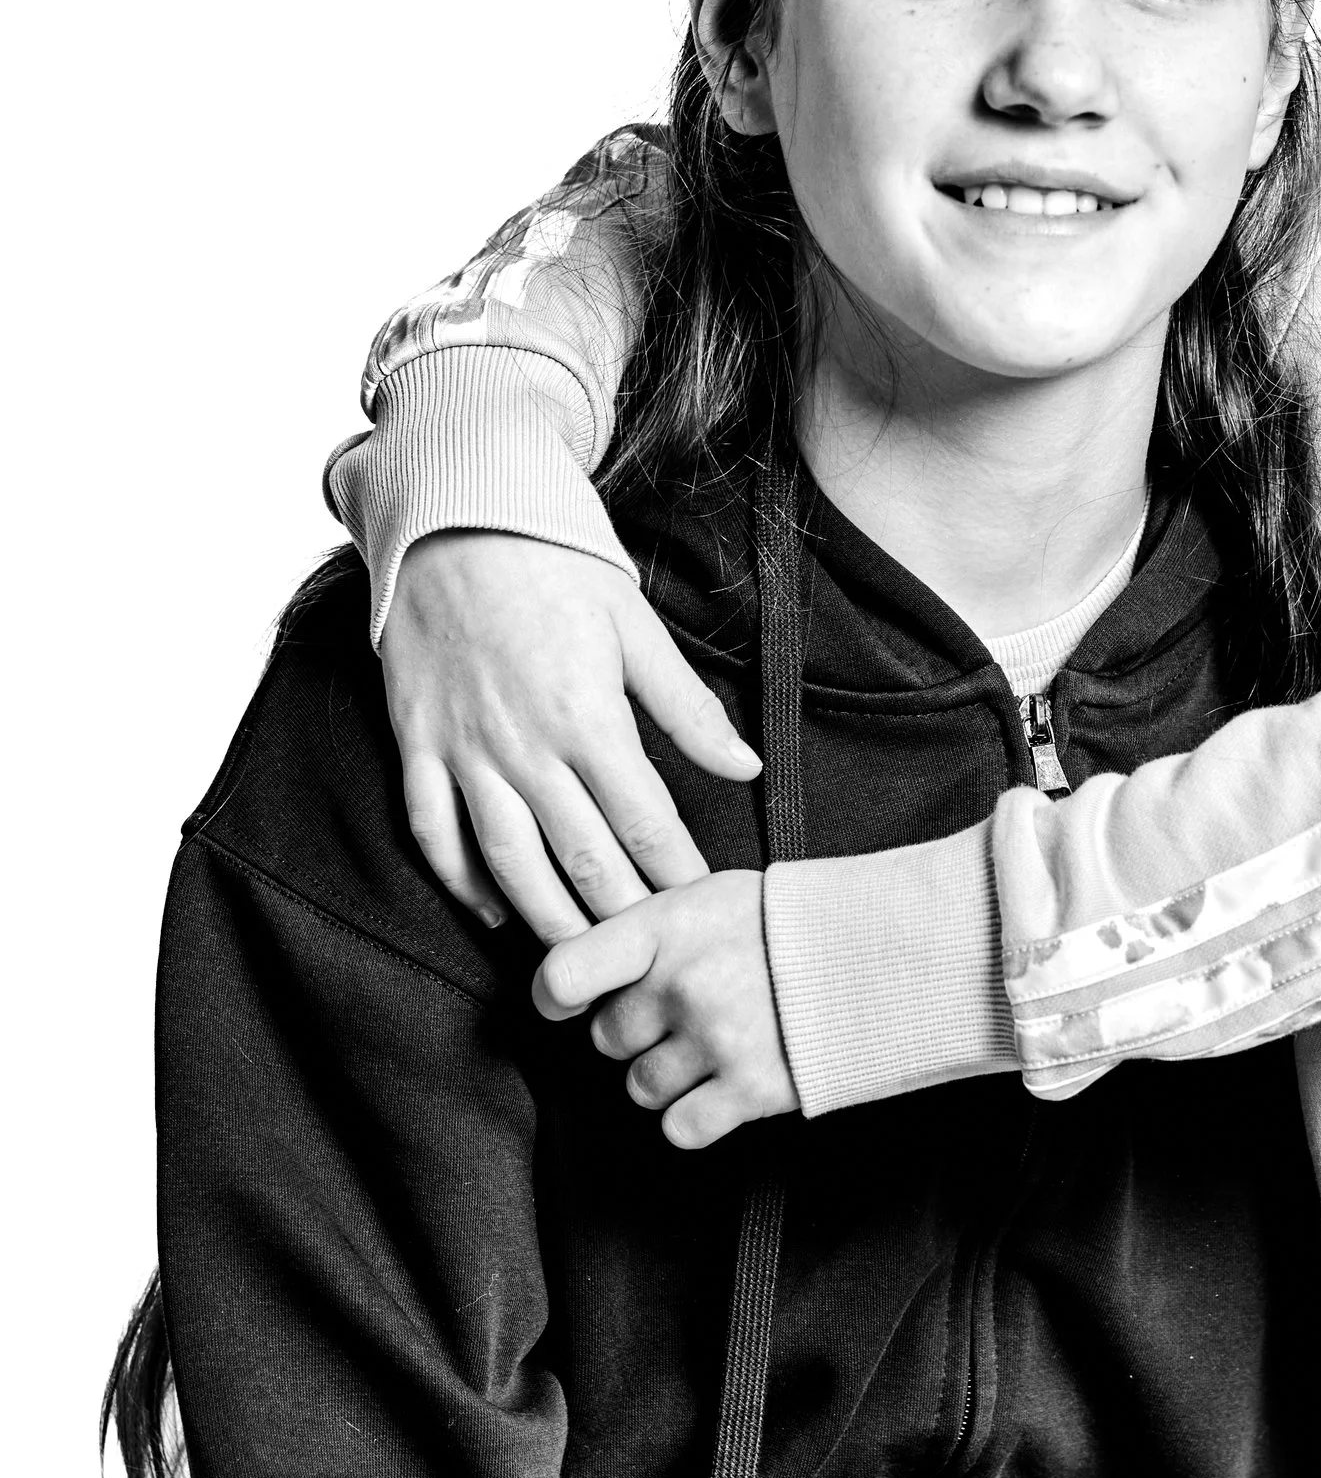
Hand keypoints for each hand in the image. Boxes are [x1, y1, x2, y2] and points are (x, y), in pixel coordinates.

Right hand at [381, 531, 760, 939]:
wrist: (455, 520)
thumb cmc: (556, 564)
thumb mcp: (636, 626)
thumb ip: (688, 708)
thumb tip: (745, 767)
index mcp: (588, 717)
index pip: (645, 821)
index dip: (677, 871)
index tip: (702, 903)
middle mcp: (523, 746)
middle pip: (581, 855)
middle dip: (621, 912)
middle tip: (651, 952)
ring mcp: (463, 750)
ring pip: (507, 861)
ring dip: (547, 916)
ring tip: (581, 957)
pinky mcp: (417, 744)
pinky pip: (434, 831)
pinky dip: (461, 880)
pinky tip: (494, 911)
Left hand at [533, 871, 799, 1146]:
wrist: (880, 950)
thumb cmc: (790, 922)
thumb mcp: (710, 896)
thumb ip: (648, 932)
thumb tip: (586, 976)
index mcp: (667, 925)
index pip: (565, 974)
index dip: (557, 997)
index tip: (569, 1003)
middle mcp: (683, 984)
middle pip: (607, 1038)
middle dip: (640, 1031)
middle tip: (688, 1010)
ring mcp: (715, 1040)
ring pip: (640, 1088)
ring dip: (670, 1075)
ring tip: (716, 1042)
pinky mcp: (747, 1090)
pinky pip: (679, 1128)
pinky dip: (696, 1115)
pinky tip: (725, 1082)